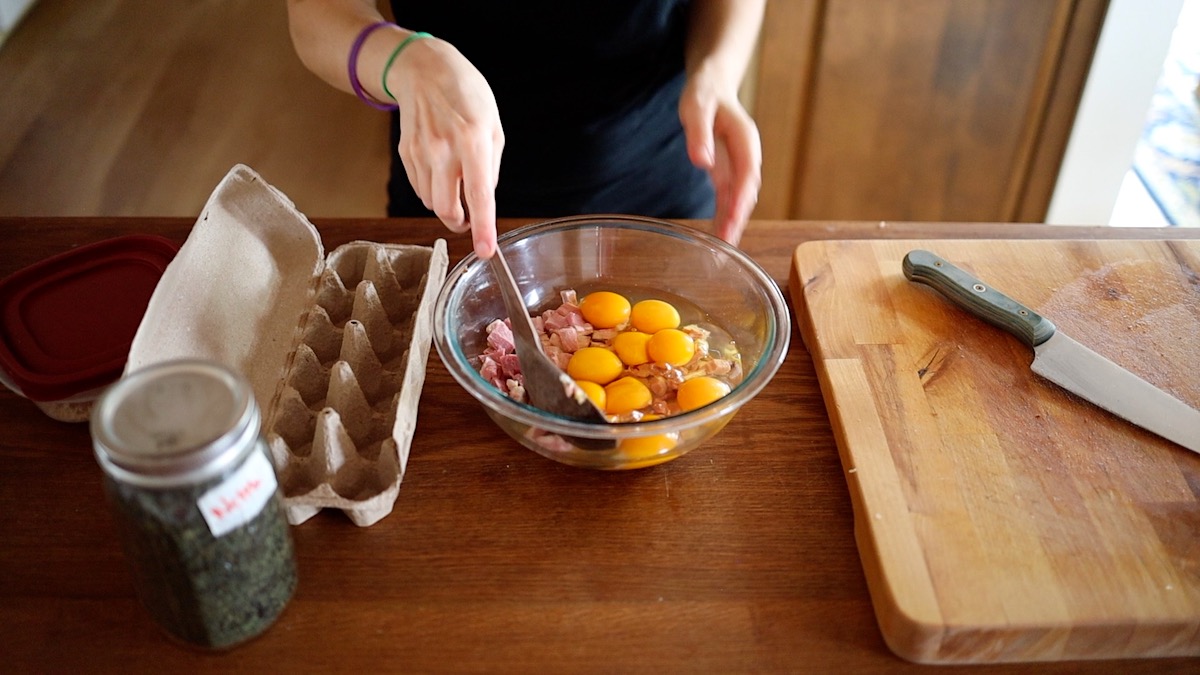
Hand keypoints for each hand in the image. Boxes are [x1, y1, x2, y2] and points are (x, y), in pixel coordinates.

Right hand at [384, 35, 504, 258]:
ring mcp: (420, 152)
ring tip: (455, 181)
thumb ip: (491, 167)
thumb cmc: (467, 96)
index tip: (486, 251)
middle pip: (446, 209)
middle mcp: (444, 149)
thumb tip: (483, 201)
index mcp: (473, 141)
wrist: (425, 71)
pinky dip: (433, 190)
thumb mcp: (493, 127)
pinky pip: (420, 188)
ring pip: (431, 202)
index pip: (479, 195)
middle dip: (460, 223)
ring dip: (446, 204)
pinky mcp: (406, 154)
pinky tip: (440, 169)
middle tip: (469, 220)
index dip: (483, 228)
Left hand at [679, 72, 761, 245]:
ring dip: (733, 222)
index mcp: (745, 140)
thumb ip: (699, 133)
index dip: (741, 197)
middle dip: (738, 218)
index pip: (747, 174)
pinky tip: (718, 234)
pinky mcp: (728, 172)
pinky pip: (729, 197)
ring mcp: (739, 166)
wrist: (713, 85)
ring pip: (739, 199)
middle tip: (727, 244)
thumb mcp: (697, 106)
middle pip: (747, 192)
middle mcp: (747, 156)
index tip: (734, 218)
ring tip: (723, 248)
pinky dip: (725, 215)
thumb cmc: (705, 93)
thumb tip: (702, 161)